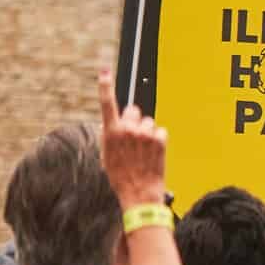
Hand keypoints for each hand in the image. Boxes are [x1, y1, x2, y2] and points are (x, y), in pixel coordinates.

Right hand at [97, 69, 167, 206]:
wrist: (139, 192)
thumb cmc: (121, 175)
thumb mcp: (107, 155)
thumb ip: (110, 135)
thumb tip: (113, 124)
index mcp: (111, 133)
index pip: (107, 104)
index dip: (105, 86)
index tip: (104, 72)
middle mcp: (128, 130)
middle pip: (133, 111)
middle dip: (134, 120)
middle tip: (133, 139)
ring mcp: (145, 134)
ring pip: (148, 122)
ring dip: (147, 132)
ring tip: (143, 150)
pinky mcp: (160, 139)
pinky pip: (160, 131)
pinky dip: (158, 139)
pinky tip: (153, 152)